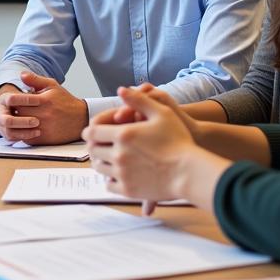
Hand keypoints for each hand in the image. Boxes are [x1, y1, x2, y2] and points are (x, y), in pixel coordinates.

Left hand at [0, 71, 87, 144]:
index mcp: (45, 100)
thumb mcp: (52, 86)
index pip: (20, 100)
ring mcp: (44, 128)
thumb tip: (21, 74)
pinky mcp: (45, 139)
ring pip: (22, 126)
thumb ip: (35, 80)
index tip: (16, 101)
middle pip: (20, 113)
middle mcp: (44, 115)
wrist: (80, 119)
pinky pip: (27, 138)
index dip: (15, 100)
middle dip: (16, 111)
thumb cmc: (65, 101)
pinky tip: (27, 127)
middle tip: (17, 110)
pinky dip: (24, 133)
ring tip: (21, 118)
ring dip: (19, 123)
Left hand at [84, 84, 195, 204]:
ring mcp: (122, 174)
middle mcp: (118, 155)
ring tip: (110, 158)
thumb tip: (121, 90)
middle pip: (92, 150)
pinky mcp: (128, 190)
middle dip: (94, 146)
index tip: (94, 132)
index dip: (90, 131)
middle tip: (100, 144)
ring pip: (99, 168)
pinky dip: (110, 179)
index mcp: (123, 135)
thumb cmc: (179, 141)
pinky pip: (109, 185)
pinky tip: (119, 174)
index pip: (91, 132)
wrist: (189, 172)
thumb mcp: (162, 112)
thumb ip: (139, 100)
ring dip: (101, 161)